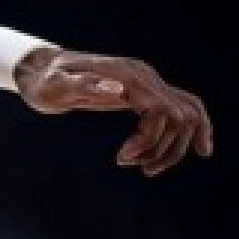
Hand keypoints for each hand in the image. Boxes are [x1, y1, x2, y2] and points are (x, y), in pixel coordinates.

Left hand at [14, 48, 213, 175]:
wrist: (40, 70)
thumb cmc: (45, 80)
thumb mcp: (56, 86)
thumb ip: (83, 84)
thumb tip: (117, 88)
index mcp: (128, 74)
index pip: (162, 110)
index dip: (149, 139)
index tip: (122, 158)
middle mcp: (144, 76)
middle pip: (181, 115)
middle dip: (166, 148)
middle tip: (138, 168)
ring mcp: (146, 83)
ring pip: (186, 114)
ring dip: (175, 146)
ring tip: (147, 168)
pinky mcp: (143, 93)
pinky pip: (179, 110)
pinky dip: (191, 129)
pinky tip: (198, 148)